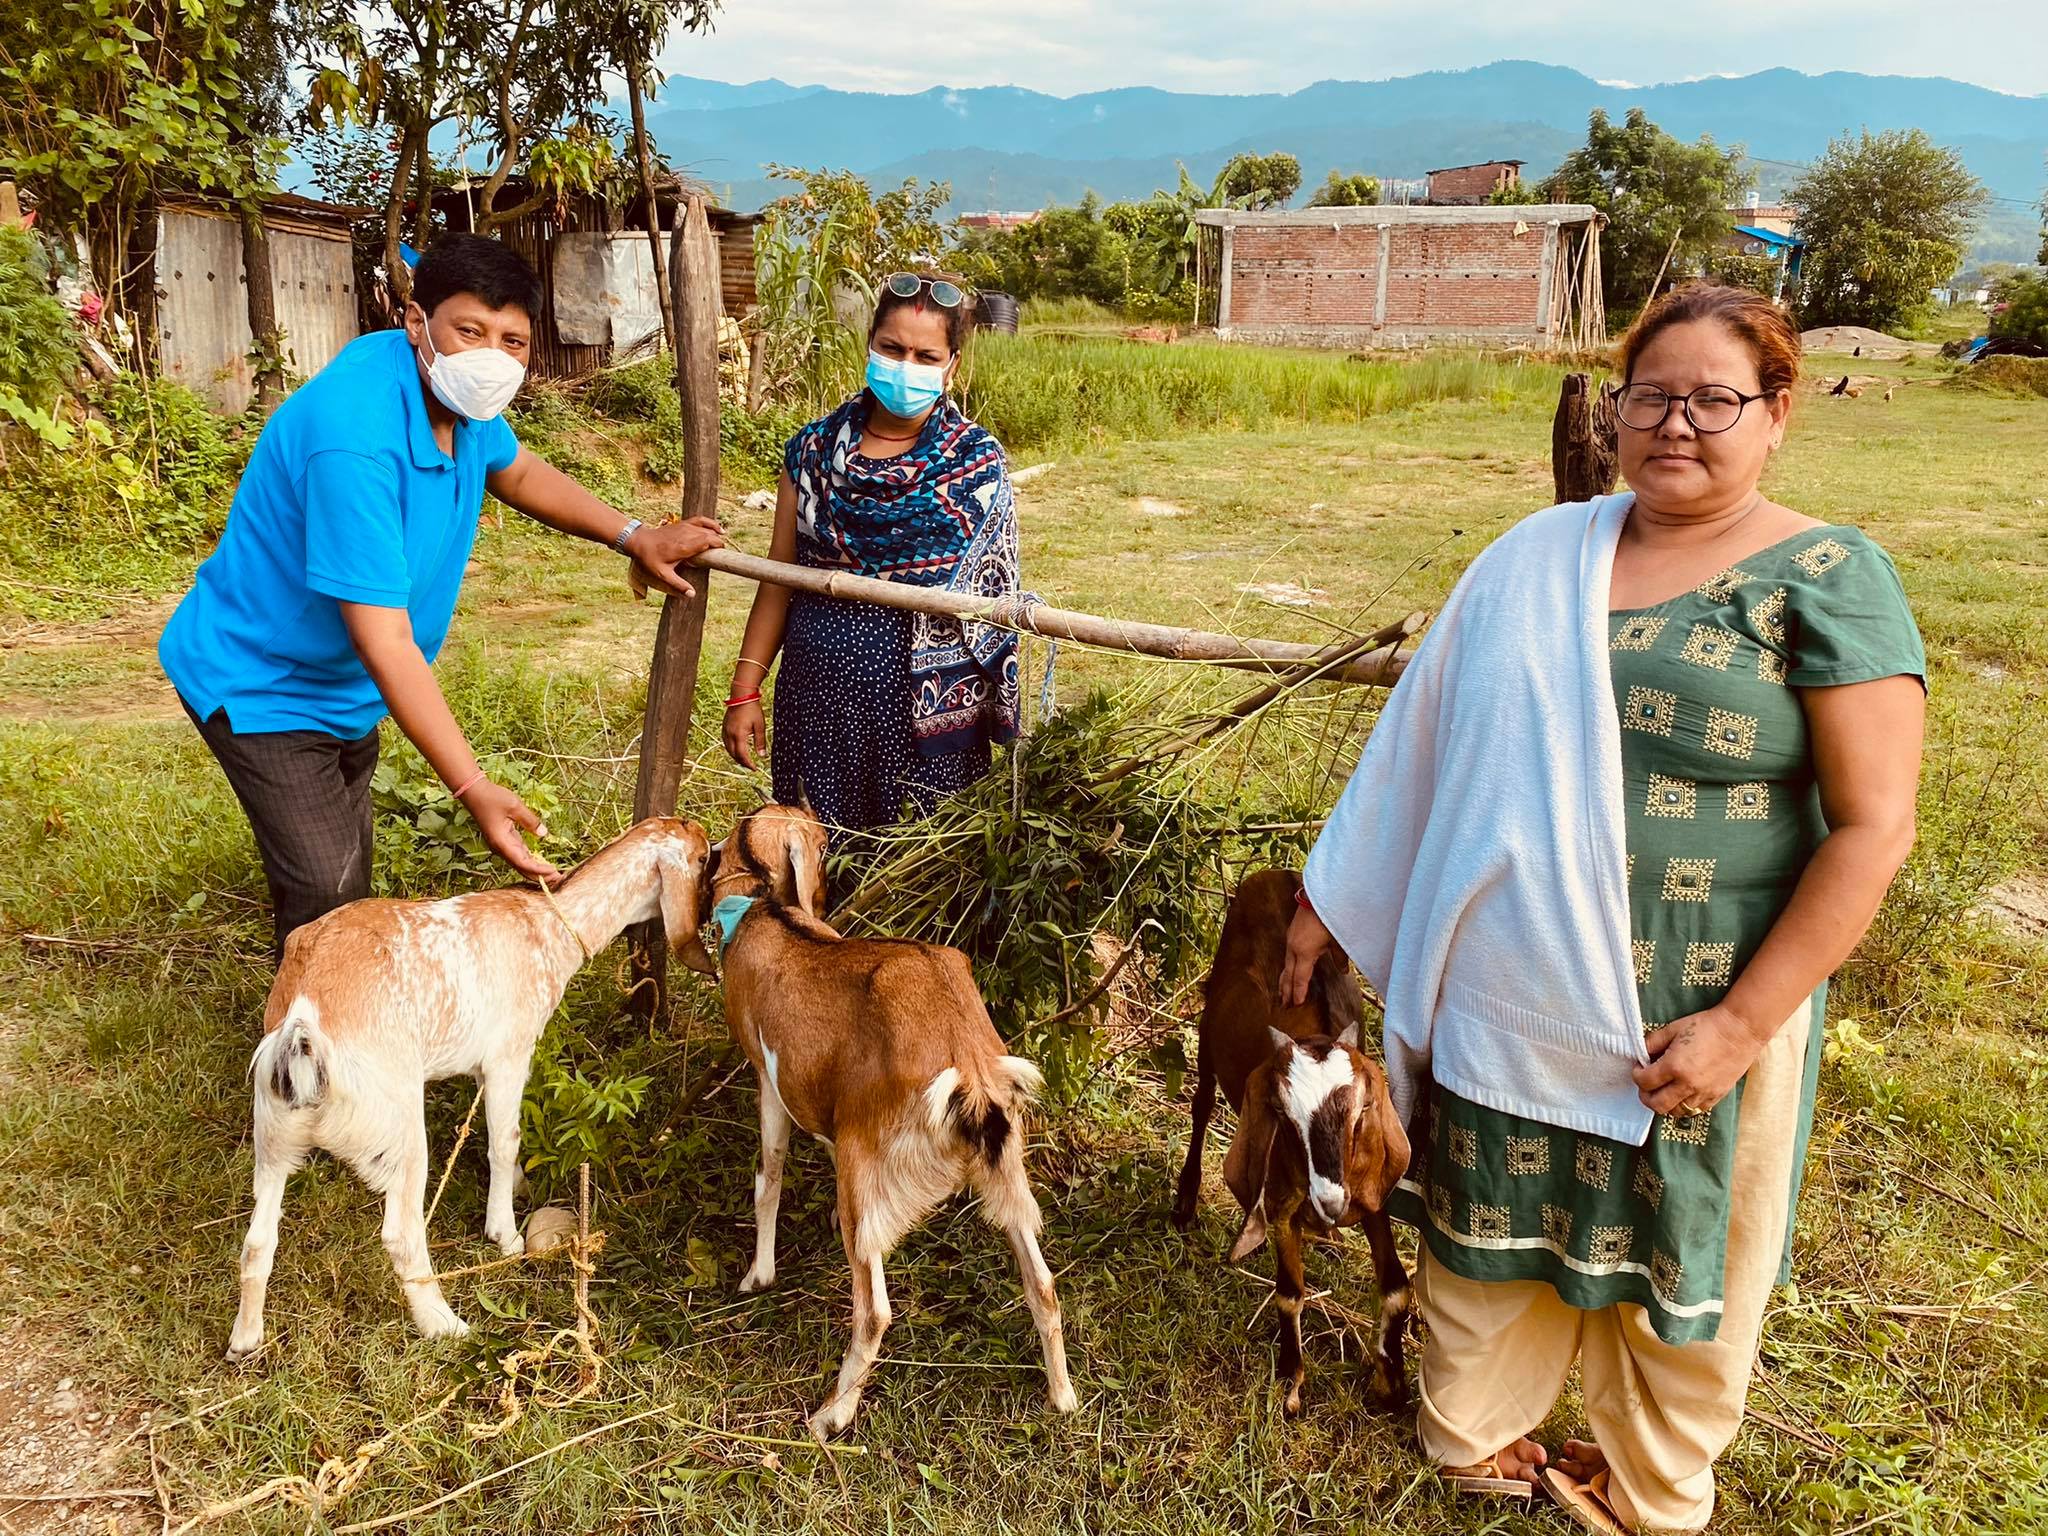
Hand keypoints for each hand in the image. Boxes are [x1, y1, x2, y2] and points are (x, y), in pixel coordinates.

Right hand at [459, 778, 562, 883]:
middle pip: (522, 868)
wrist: (473, 792)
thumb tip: (543, 834)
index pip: (523, 862)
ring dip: (536, 869)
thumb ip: (530, 821)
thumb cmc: (492, 798)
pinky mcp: (504, 840)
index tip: (554, 872)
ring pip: (520, 863)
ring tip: (553, 874)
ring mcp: (501, 845)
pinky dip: (530, 859)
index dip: (539, 870)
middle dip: (539, 876)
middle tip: (558, 880)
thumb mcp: (515, 806)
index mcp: (501, 842)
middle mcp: (500, 848)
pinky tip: (542, 863)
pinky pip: (519, 854)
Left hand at [626, 515, 723, 597]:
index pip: (707, 541)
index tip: (720, 555)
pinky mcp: (683, 523)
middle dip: (718, 543)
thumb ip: (678, 584)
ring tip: (721, 546)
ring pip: (707, 528)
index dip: (717, 546)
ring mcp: (685, 526)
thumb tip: (692, 595)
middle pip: (709, 534)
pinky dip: (711, 523)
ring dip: (716, 535)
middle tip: (720, 555)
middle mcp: (686, 534)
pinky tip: (718, 529)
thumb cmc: (651, 558)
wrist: (640, 541)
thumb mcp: (663, 574)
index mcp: (684, 546)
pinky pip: (701, 520)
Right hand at [723, 698, 765, 768]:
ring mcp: (725, 730)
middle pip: (734, 754)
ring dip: (736, 756)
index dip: (748, 764)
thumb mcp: (760, 726)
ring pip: (728, 749)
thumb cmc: (752, 709)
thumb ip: (760, 742)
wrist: (742, 695)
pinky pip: (725, 742)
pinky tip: (736, 749)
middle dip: (742, 762)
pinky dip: (731, 749)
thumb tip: (762, 756)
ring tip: (744, 760)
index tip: (754, 768)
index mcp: (739, 735)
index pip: (742, 755)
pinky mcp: (724, 727)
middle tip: (750, 766)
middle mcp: (730, 734)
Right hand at [1277, 902, 1333, 1007]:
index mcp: (1304, 953)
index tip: (1296, 1005)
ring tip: (1282, 993)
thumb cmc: (1329, 918)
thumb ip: (1340, 958)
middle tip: (1284, 1006)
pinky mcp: (1291, 933)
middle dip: (1285, 990)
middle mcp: (1293, 948)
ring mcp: (1290, 940)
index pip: (1300, 978)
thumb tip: (1344, 971)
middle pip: (1288, 974)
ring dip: (1284, 980)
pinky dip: (1287, 968)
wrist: (1318, 895)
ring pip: (1285, 965)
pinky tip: (1289, 971)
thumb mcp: (1338, 941)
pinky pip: (1287, 956)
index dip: (1298, 992)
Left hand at [1631, 1004, 1770, 1116]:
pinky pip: (1694, 1111)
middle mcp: (1688, 1085)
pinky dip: (1683, 1105)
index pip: (1644, 1082)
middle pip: (1657, 1105)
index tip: (1640, 1068)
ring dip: (1665, 1103)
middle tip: (1646, 1085)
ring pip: (1675, 1112)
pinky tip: (1681, 1093)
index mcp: (1674, 1067)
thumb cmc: (1706, 1026)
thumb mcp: (1672, 1029)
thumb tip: (1640, 1055)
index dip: (1637, 1075)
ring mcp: (1704, 1093)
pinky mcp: (1716, 1097)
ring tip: (1664, 1090)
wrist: (1739, 1031)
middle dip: (1646, 1096)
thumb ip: (1651, 1043)